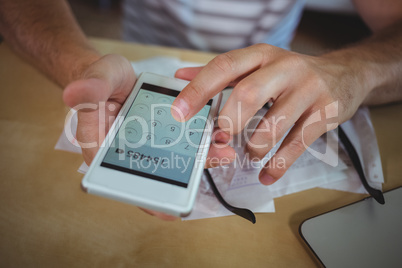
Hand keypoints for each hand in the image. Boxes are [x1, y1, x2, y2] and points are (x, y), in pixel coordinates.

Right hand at [63, 54, 234, 219]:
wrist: (116, 73)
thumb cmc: (101, 79)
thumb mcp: (96, 79)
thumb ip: (89, 89)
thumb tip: (72, 94)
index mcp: (105, 149)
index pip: (123, 181)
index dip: (146, 198)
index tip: (169, 209)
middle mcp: (129, 153)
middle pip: (157, 173)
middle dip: (185, 175)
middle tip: (211, 165)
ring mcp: (149, 145)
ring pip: (174, 159)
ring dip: (199, 158)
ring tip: (223, 151)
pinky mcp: (163, 134)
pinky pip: (182, 143)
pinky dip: (199, 142)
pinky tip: (216, 136)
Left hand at [174, 43, 368, 184]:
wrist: (345, 74)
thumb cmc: (291, 74)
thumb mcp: (258, 65)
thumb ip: (221, 74)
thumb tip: (181, 76)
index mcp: (261, 56)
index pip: (224, 67)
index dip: (198, 90)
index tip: (179, 112)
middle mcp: (285, 68)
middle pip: (247, 95)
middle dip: (228, 123)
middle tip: (221, 138)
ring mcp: (308, 90)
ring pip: (272, 126)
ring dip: (253, 148)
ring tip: (250, 153)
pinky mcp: (326, 113)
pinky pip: (297, 146)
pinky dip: (277, 166)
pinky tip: (267, 175)